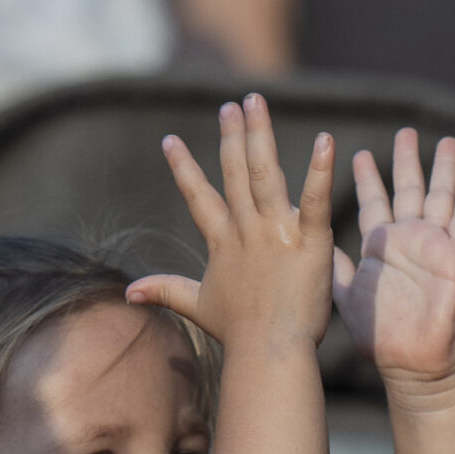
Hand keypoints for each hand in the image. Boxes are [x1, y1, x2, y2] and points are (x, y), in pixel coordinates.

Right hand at [130, 94, 335, 354]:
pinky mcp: (309, 242)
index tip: (171, 140)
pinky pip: (315, 200)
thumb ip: (165, 290)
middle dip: (232, 136)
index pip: (199, 197)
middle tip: (231, 105)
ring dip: (259, 135)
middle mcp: (246, 230)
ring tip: (255, 102)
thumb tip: (128, 293)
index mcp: (223, 242)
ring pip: (266, 173)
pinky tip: (326, 142)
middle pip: (236, 173)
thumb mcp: (198, 307)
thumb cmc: (238, 334)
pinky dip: (321, 171)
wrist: (268, 351)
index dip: (184, 168)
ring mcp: (277, 233)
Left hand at [331, 129, 454, 392]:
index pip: (374, 203)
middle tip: (405, 131)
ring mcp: (435, 247)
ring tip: (444, 139)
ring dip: (442, 168)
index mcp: (381, 247)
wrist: (413, 363)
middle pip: (409, 190)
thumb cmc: (379, 336)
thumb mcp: (346, 293)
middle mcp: (409, 241)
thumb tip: (308, 241)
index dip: (368, 178)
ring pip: (440, 196)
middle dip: (407, 160)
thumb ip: (332, 266)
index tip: (360, 153)